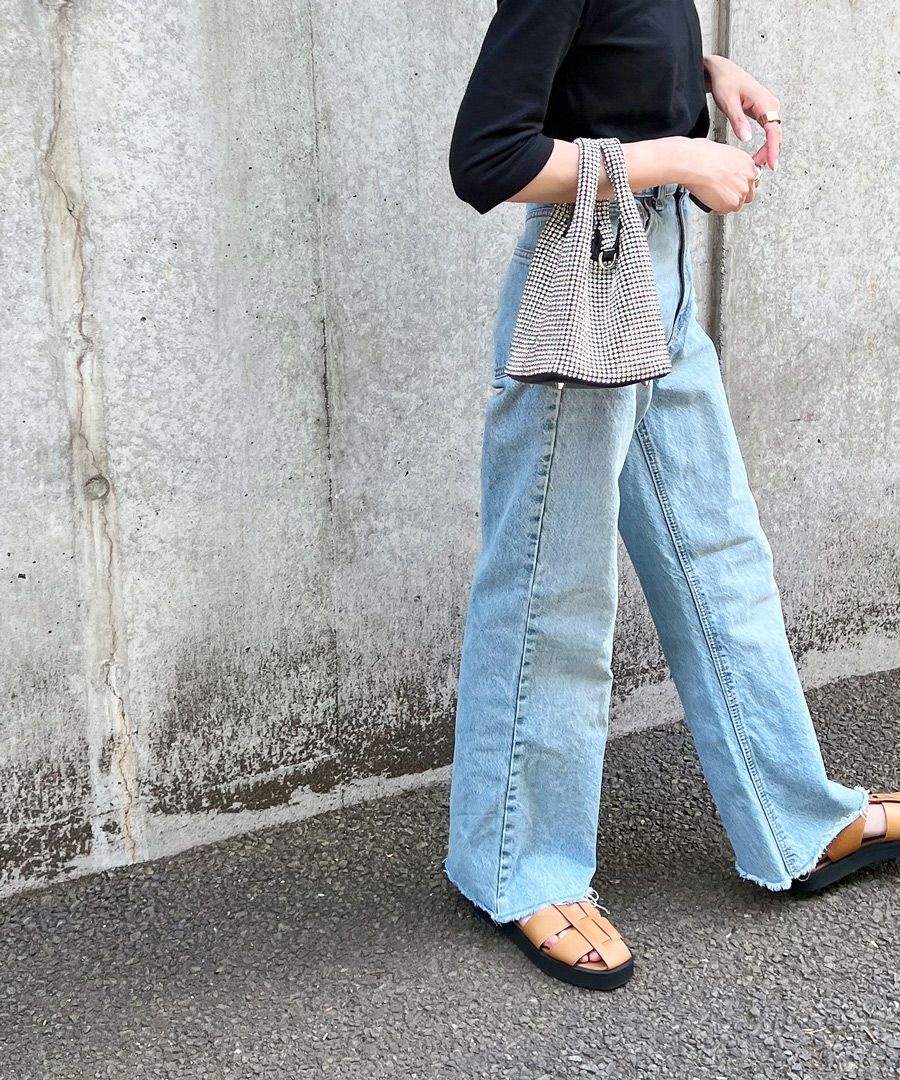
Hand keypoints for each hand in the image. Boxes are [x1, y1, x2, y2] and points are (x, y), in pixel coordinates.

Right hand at [676, 138, 760, 213]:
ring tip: (715, 198)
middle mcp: (748, 177)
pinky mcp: (732, 203)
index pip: (750, 179)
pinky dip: (718, 209)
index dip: (739, 184)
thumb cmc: (701, 155)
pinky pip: (726, 211)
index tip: (732, 186)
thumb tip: (726, 170)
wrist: (693, 163)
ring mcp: (741, 191)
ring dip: (727, 203)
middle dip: (736, 195)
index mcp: (747, 163)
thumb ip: (731, 165)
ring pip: (738, 204)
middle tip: (724, 195)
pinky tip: (710, 201)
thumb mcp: (723, 153)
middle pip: (748, 194)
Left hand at [704, 54, 781, 172]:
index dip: (773, 149)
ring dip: (768, 150)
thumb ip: (738, 121)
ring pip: (773, 134)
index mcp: (765, 103)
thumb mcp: (728, 102)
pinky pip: (768, 131)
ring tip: (757, 165)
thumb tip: (746, 139)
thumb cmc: (725, 83)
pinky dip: (765, 144)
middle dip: (770, 153)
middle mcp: (771, 105)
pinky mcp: (764, 112)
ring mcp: (769, 108)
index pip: (773, 131)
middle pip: (776, 135)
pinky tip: (759, 155)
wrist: (723, 71)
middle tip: (758, 169)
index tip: (772, 165)